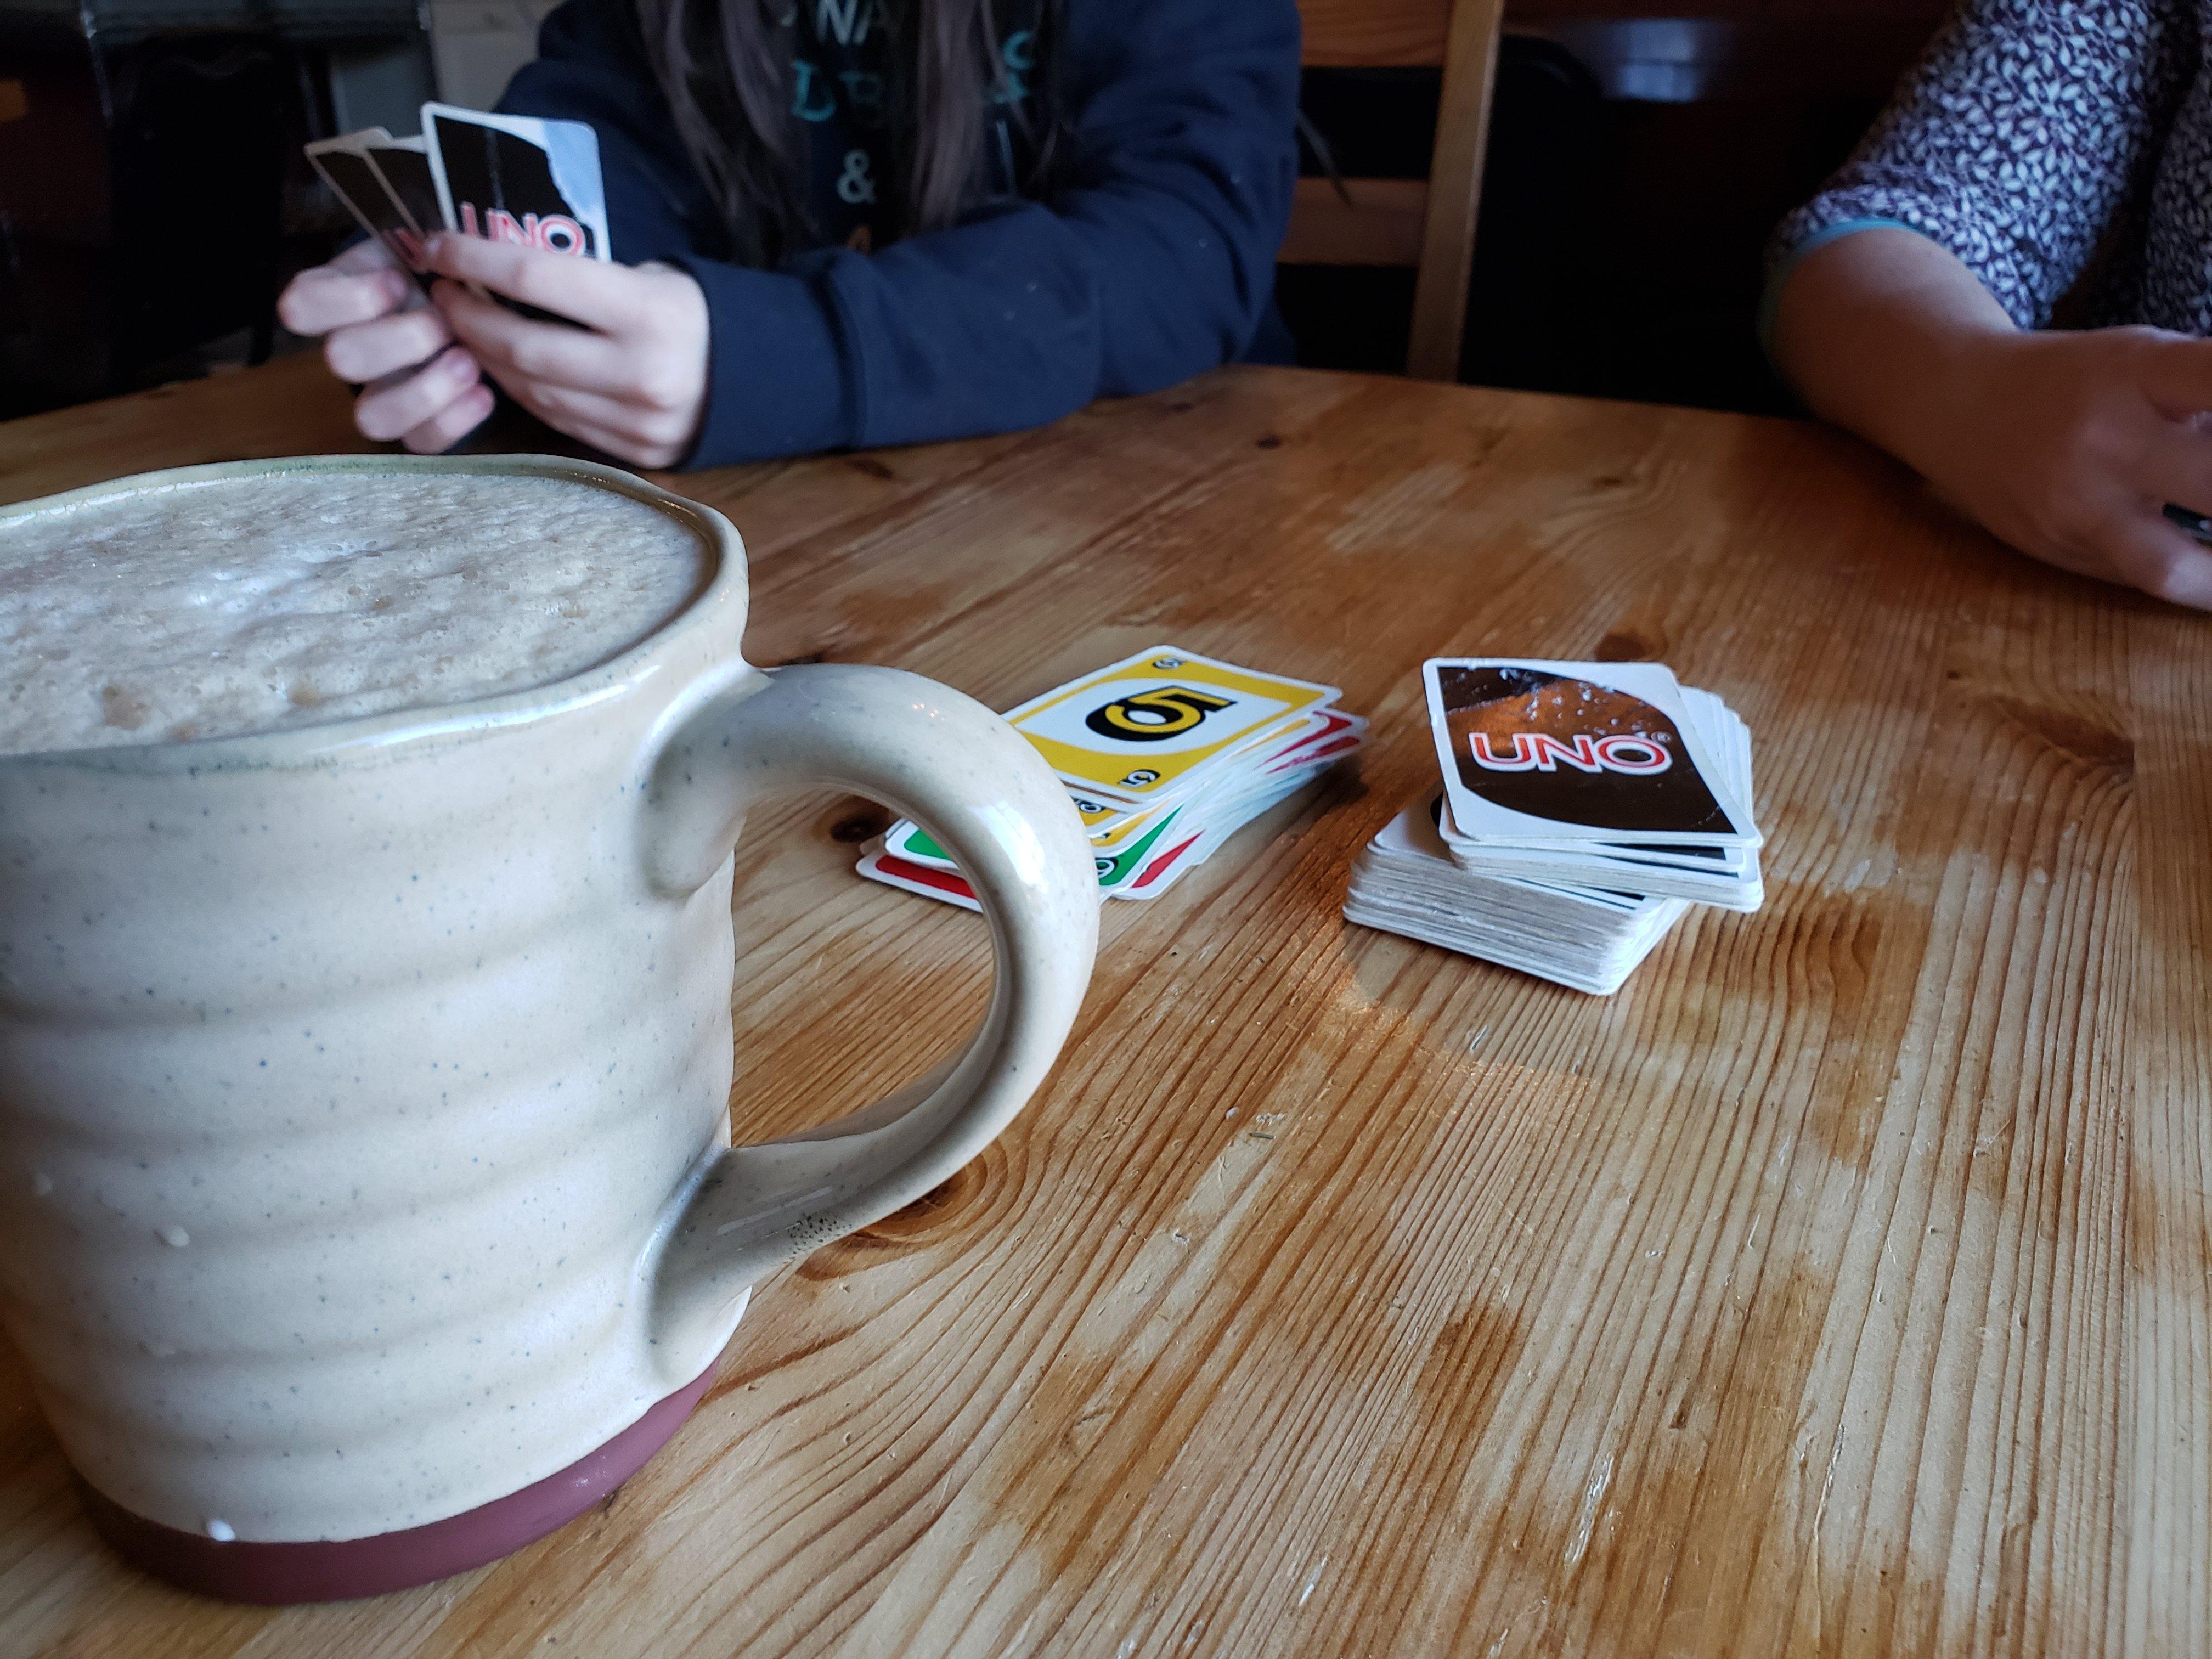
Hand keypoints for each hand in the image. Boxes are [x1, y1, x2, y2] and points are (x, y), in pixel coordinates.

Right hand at [275, 240, 494, 453]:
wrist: (477, 300)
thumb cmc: (443, 265)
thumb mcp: (422, 237)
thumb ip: (414, 238)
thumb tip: (437, 241)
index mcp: (337, 297)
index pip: (299, 308)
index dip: (347, 300)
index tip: (397, 280)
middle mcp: (350, 348)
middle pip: (342, 361)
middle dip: (401, 340)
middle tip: (445, 322)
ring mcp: (379, 393)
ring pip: (371, 417)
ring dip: (425, 390)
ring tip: (468, 361)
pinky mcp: (416, 426)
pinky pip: (419, 443)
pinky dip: (455, 421)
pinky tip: (485, 393)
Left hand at [423, 234, 709, 468]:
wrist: (766, 380)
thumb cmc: (696, 313)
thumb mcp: (650, 277)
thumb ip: (582, 280)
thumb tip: (497, 267)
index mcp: (648, 313)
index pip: (536, 278)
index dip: (475, 260)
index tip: (439, 245)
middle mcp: (641, 374)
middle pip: (523, 346)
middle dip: (469, 318)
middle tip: (443, 294)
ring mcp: (637, 422)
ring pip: (533, 391)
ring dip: (488, 358)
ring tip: (467, 329)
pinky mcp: (634, 453)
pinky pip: (558, 420)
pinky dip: (523, 392)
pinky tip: (507, 367)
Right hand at [1772, 227, 2211, 608]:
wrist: (1955, 403)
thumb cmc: (2076, 380)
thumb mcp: (2144, 360)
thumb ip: (2204, 401)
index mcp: (2134, 372)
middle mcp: (2102, 439)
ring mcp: (2073, 503)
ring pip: (2169, 564)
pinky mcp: (2054, 548)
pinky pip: (2135, 578)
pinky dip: (2189, 582)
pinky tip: (2210, 579)